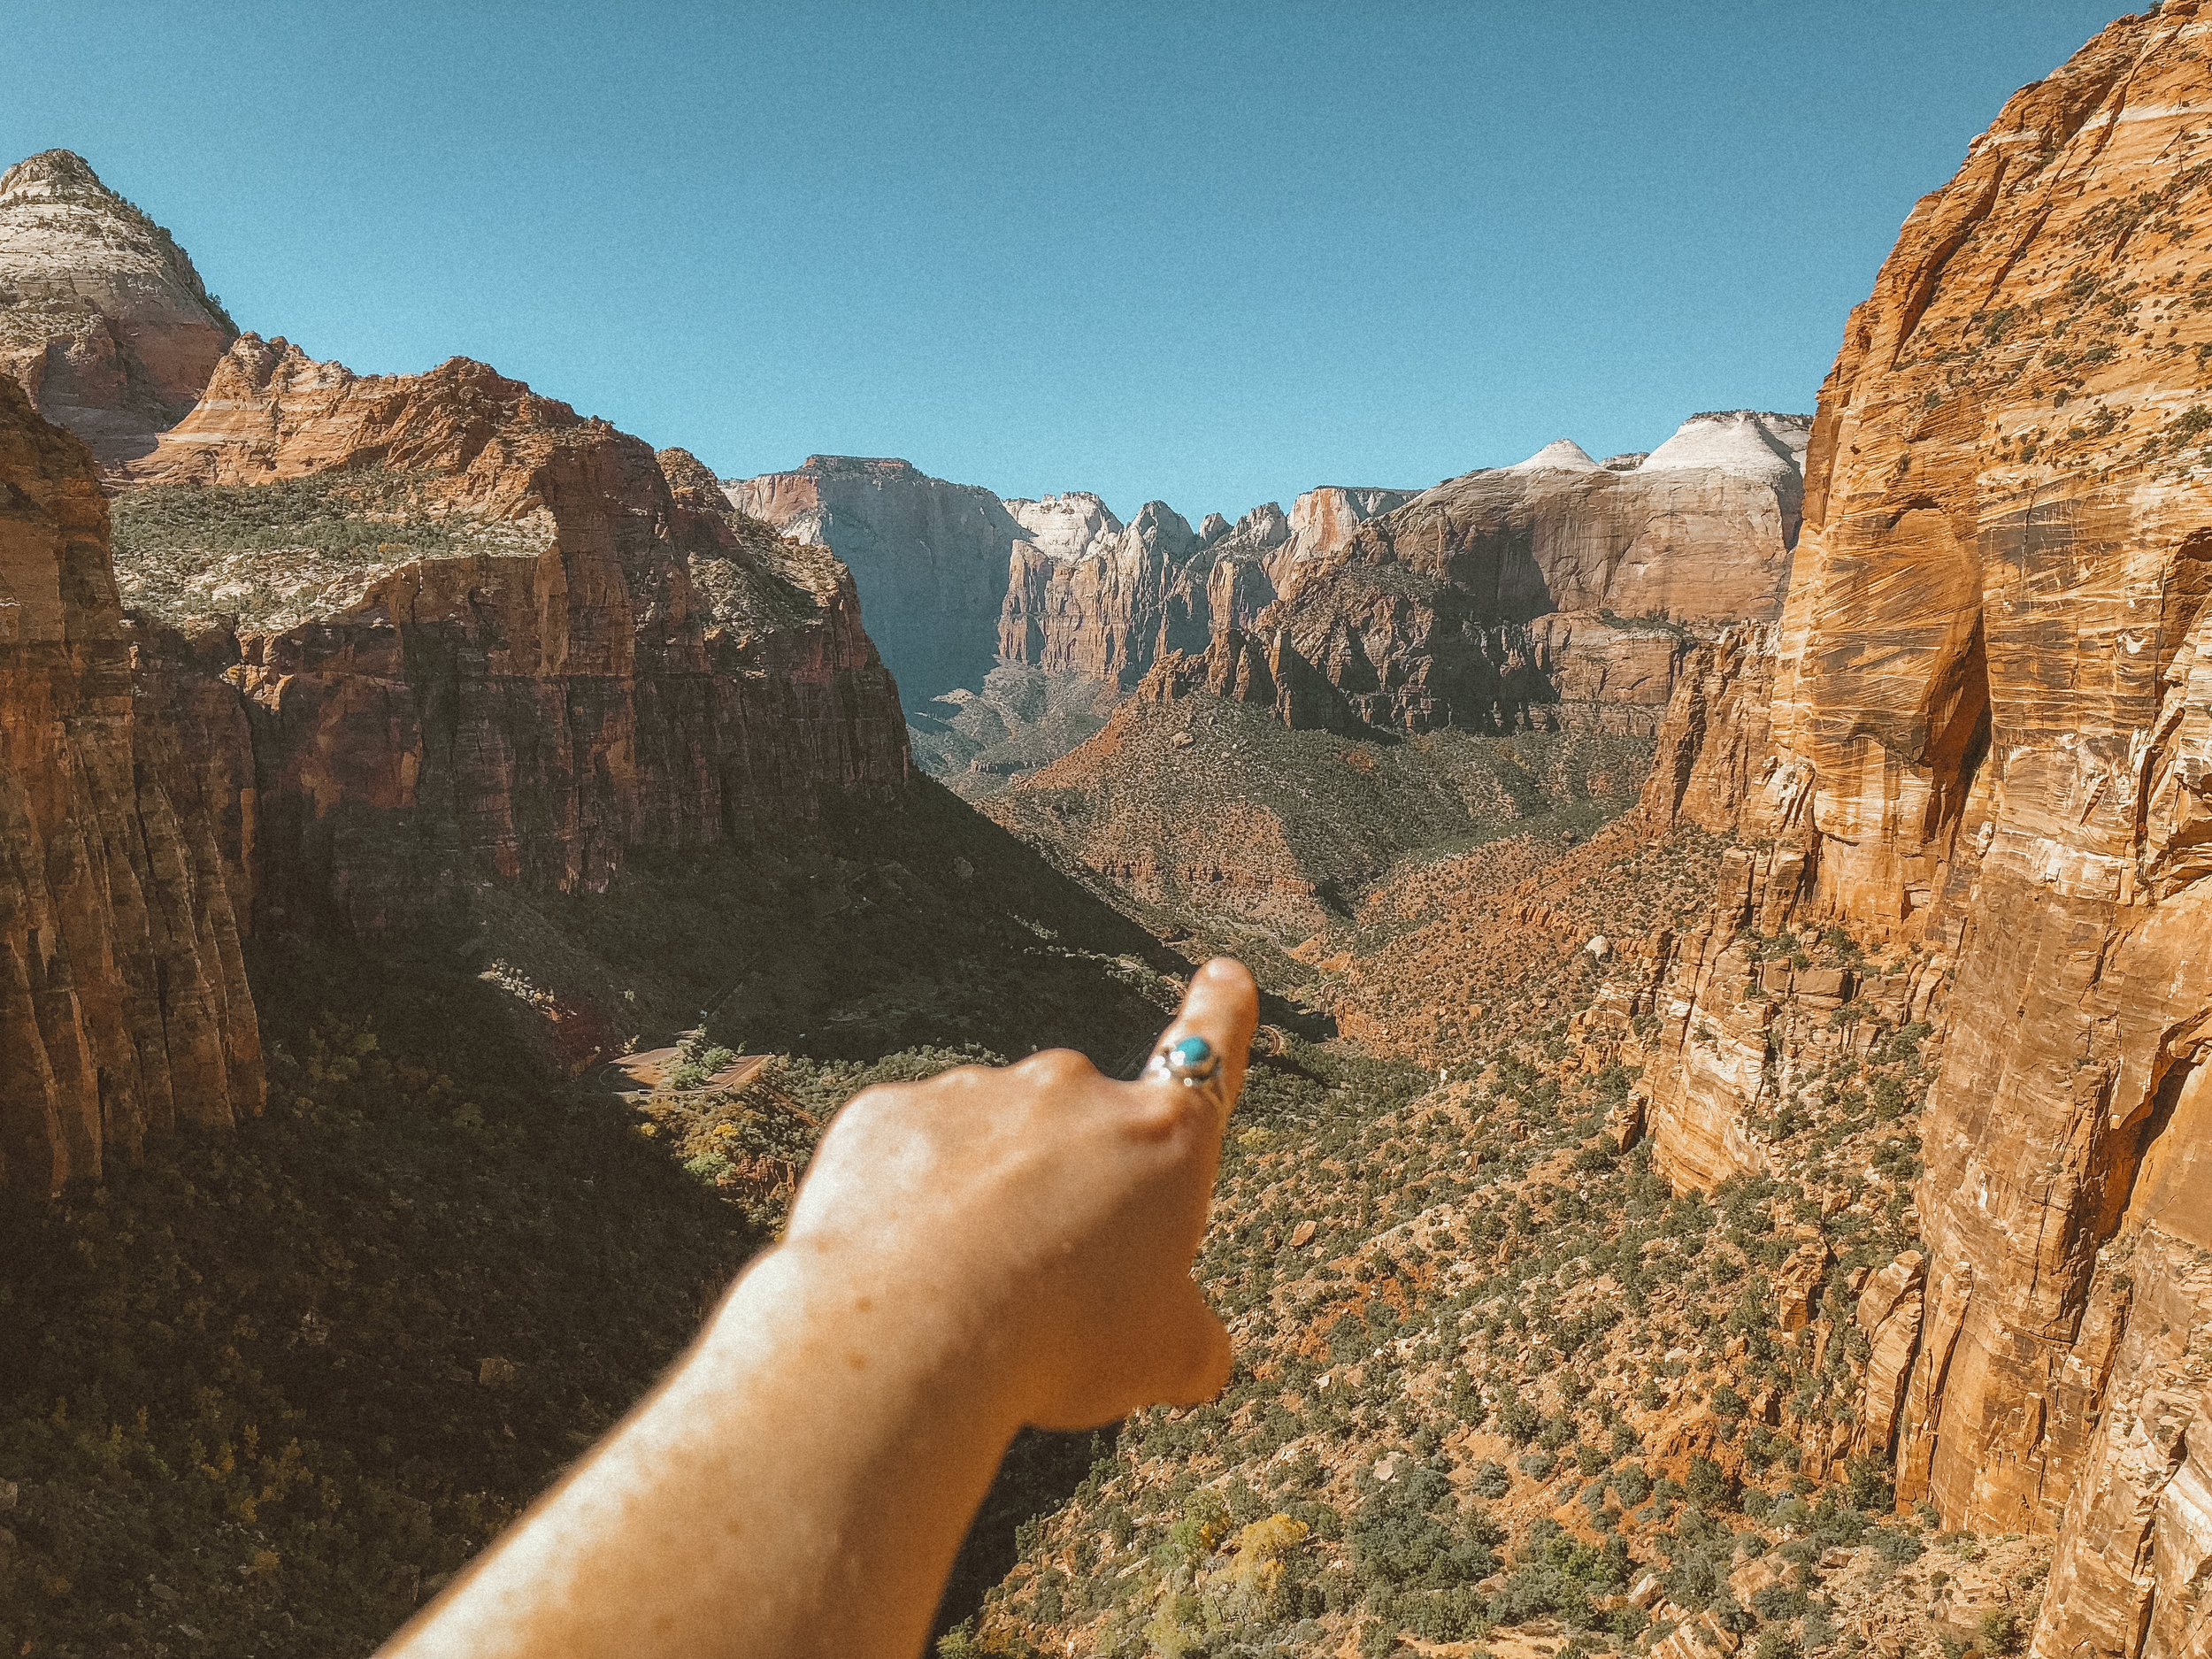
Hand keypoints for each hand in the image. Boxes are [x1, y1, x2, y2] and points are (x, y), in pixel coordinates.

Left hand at [779, 957, 1257, 1430]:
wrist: (908, 1332)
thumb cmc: (1059, 1344)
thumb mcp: (1165, 1362)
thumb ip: (1189, 1335)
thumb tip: (1191, 1343)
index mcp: (1160, 1139)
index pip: (1210, 1057)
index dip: (1223, 1015)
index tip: (1226, 975)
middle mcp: (1072, 1092)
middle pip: (1079, 1131)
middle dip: (1066, 1189)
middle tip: (1043, 1283)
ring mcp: (974, 1092)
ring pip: (987, 1146)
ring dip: (981, 1199)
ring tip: (962, 1293)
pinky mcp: (889, 1112)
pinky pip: (906, 1155)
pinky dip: (905, 1202)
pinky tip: (901, 1267)